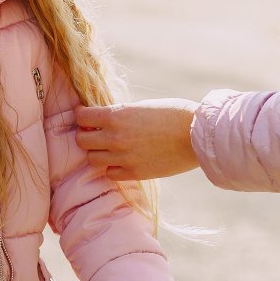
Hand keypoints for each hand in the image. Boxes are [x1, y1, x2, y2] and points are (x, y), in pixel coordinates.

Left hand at [74, 99, 200, 181]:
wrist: (197, 135)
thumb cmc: (174, 114)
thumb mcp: (142, 107)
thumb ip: (121, 115)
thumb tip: (104, 120)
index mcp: (116, 115)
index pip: (82, 117)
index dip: (83, 116)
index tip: (88, 117)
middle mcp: (115, 137)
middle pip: (82, 140)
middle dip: (86, 135)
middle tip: (95, 134)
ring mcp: (123, 157)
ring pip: (92, 159)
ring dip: (97, 153)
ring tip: (109, 149)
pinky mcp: (134, 173)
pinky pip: (110, 173)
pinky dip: (112, 167)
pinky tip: (122, 161)